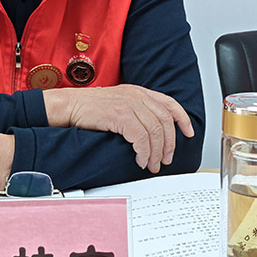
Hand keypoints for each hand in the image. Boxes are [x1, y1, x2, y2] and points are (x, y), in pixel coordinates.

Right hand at [43, 84, 194, 173]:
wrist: (69, 106)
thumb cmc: (90, 109)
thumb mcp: (119, 104)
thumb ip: (136, 111)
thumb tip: (152, 132)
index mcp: (139, 92)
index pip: (169, 103)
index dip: (182, 119)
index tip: (188, 133)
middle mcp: (137, 95)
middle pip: (165, 120)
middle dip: (169, 143)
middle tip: (165, 159)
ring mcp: (128, 104)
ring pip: (155, 131)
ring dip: (156, 152)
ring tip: (152, 164)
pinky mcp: (119, 115)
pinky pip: (140, 137)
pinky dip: (144, 151)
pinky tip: (140, 160)